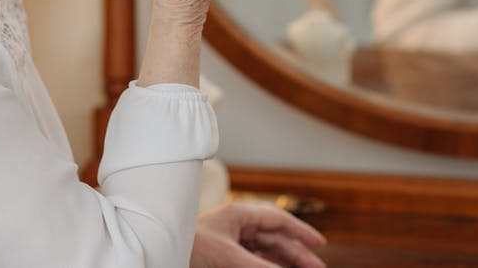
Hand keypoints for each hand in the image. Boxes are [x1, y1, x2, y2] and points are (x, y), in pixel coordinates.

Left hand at [190, 202, 326, 267]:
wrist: (158, 256)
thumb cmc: (189, 251)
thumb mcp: (231, 259)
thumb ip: (263, 267)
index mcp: (238, 215)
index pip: (278, 220)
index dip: (301, 232)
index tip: (319, 244)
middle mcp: (234, 226)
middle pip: (274, 238)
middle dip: (296, 253)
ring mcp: (227, 241)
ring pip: (264, 251)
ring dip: (282, 261)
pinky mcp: (220, 256)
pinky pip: (250, 259)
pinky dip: (265, 264)